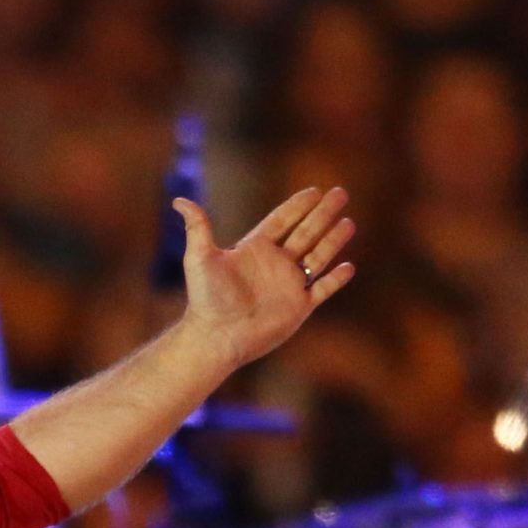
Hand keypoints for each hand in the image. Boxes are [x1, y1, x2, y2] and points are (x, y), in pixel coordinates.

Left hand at [172, 187, 355, 372]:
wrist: (217, 337)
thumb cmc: (206, 299)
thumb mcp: (200, 258)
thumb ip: (197, 227)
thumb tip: (178, 200)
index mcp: (254, 250)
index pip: (281, 221)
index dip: (298, 205)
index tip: (315, 190)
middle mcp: (274, 265)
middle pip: (305, 232)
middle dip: (323, 213)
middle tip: (341, 192)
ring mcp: (288, 286)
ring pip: (318, 257)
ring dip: (333, 240)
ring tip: (349, 222)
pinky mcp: (299, 307)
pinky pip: (323, 289)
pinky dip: (336, 279)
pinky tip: (348, 266)